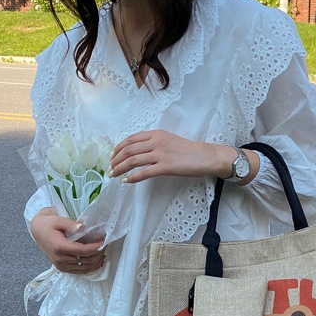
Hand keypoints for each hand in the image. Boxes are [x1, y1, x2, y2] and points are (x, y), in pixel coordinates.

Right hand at [30, 208, 105, 273]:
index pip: (83, 251)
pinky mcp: (63, 268)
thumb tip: (83, 227)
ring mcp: (61, 266)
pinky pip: (80, 271)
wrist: (38, 231)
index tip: (105, 240)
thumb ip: (71, 224)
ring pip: (85, 268)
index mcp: (59, 247)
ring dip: (97, 261)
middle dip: (99, 253)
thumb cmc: (48, 224)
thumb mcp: (59, 220)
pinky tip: (98, 260)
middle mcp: (60, 259)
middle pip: (86, 260)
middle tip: (106, 244)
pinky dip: (91, 267)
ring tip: (103, 251)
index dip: (96, 247)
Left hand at [109, 130, 257, 183]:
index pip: (131, 139)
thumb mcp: (170, 141)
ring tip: (114, 175)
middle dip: (115, 160)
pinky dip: (133, 177)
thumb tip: (139, 152)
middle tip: (109, 168)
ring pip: (133, 160)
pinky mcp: (166, 167)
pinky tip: (127, 182)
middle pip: (128, 150)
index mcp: (156, 133)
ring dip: (120, 168)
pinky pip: (144, 172)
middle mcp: (156, 141)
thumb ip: (154, 143)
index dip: (118, 148)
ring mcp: (161, 154)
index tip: (112, 156)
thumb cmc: (189, 151)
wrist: (206, 156)